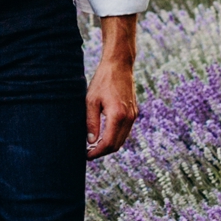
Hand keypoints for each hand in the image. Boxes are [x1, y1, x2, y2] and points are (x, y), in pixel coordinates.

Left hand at [86, 14, 138, 159]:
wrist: (119, 65)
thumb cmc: (103, 81)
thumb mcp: (91, 101)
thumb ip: (91, 122)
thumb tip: (91, 142)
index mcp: (117, 115)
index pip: (108, 143)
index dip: (97, 152)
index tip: (86, 155)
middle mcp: (128, 117)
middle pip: (117, 144)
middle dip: (102, 152)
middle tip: (88, 153)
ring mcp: (133, 115)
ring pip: (122, 139)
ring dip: (109, 145)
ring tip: (93, 146)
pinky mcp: (134, 112)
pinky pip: (125, 131)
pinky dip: (115, 137)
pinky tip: (103, 135)